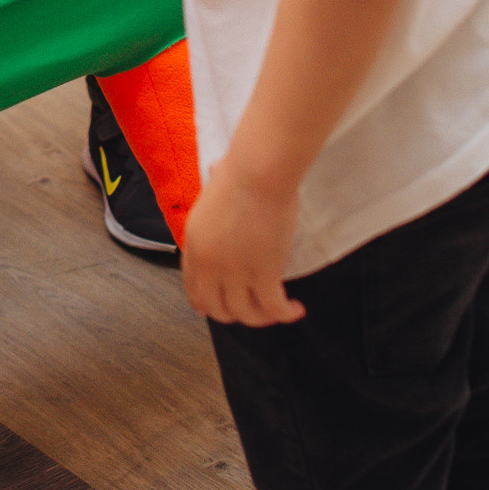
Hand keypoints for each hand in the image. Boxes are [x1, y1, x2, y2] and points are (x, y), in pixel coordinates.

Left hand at [180, 161, 305, 326]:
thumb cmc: (240, 174)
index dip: (205, 304)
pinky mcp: (264, 274)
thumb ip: (214, 194)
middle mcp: (210, 263)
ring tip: (277, 312)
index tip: (216, 310)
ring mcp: (235, 271)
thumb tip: (215, 170)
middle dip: (234, 315)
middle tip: (253, 311)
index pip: (193, 288)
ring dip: (262, 319)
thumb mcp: (213, 191)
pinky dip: (285, 314)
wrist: (258, 174)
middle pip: (216, 309)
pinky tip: (295, 309)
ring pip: (245, 314)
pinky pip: (273, 308)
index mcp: (194, 244)